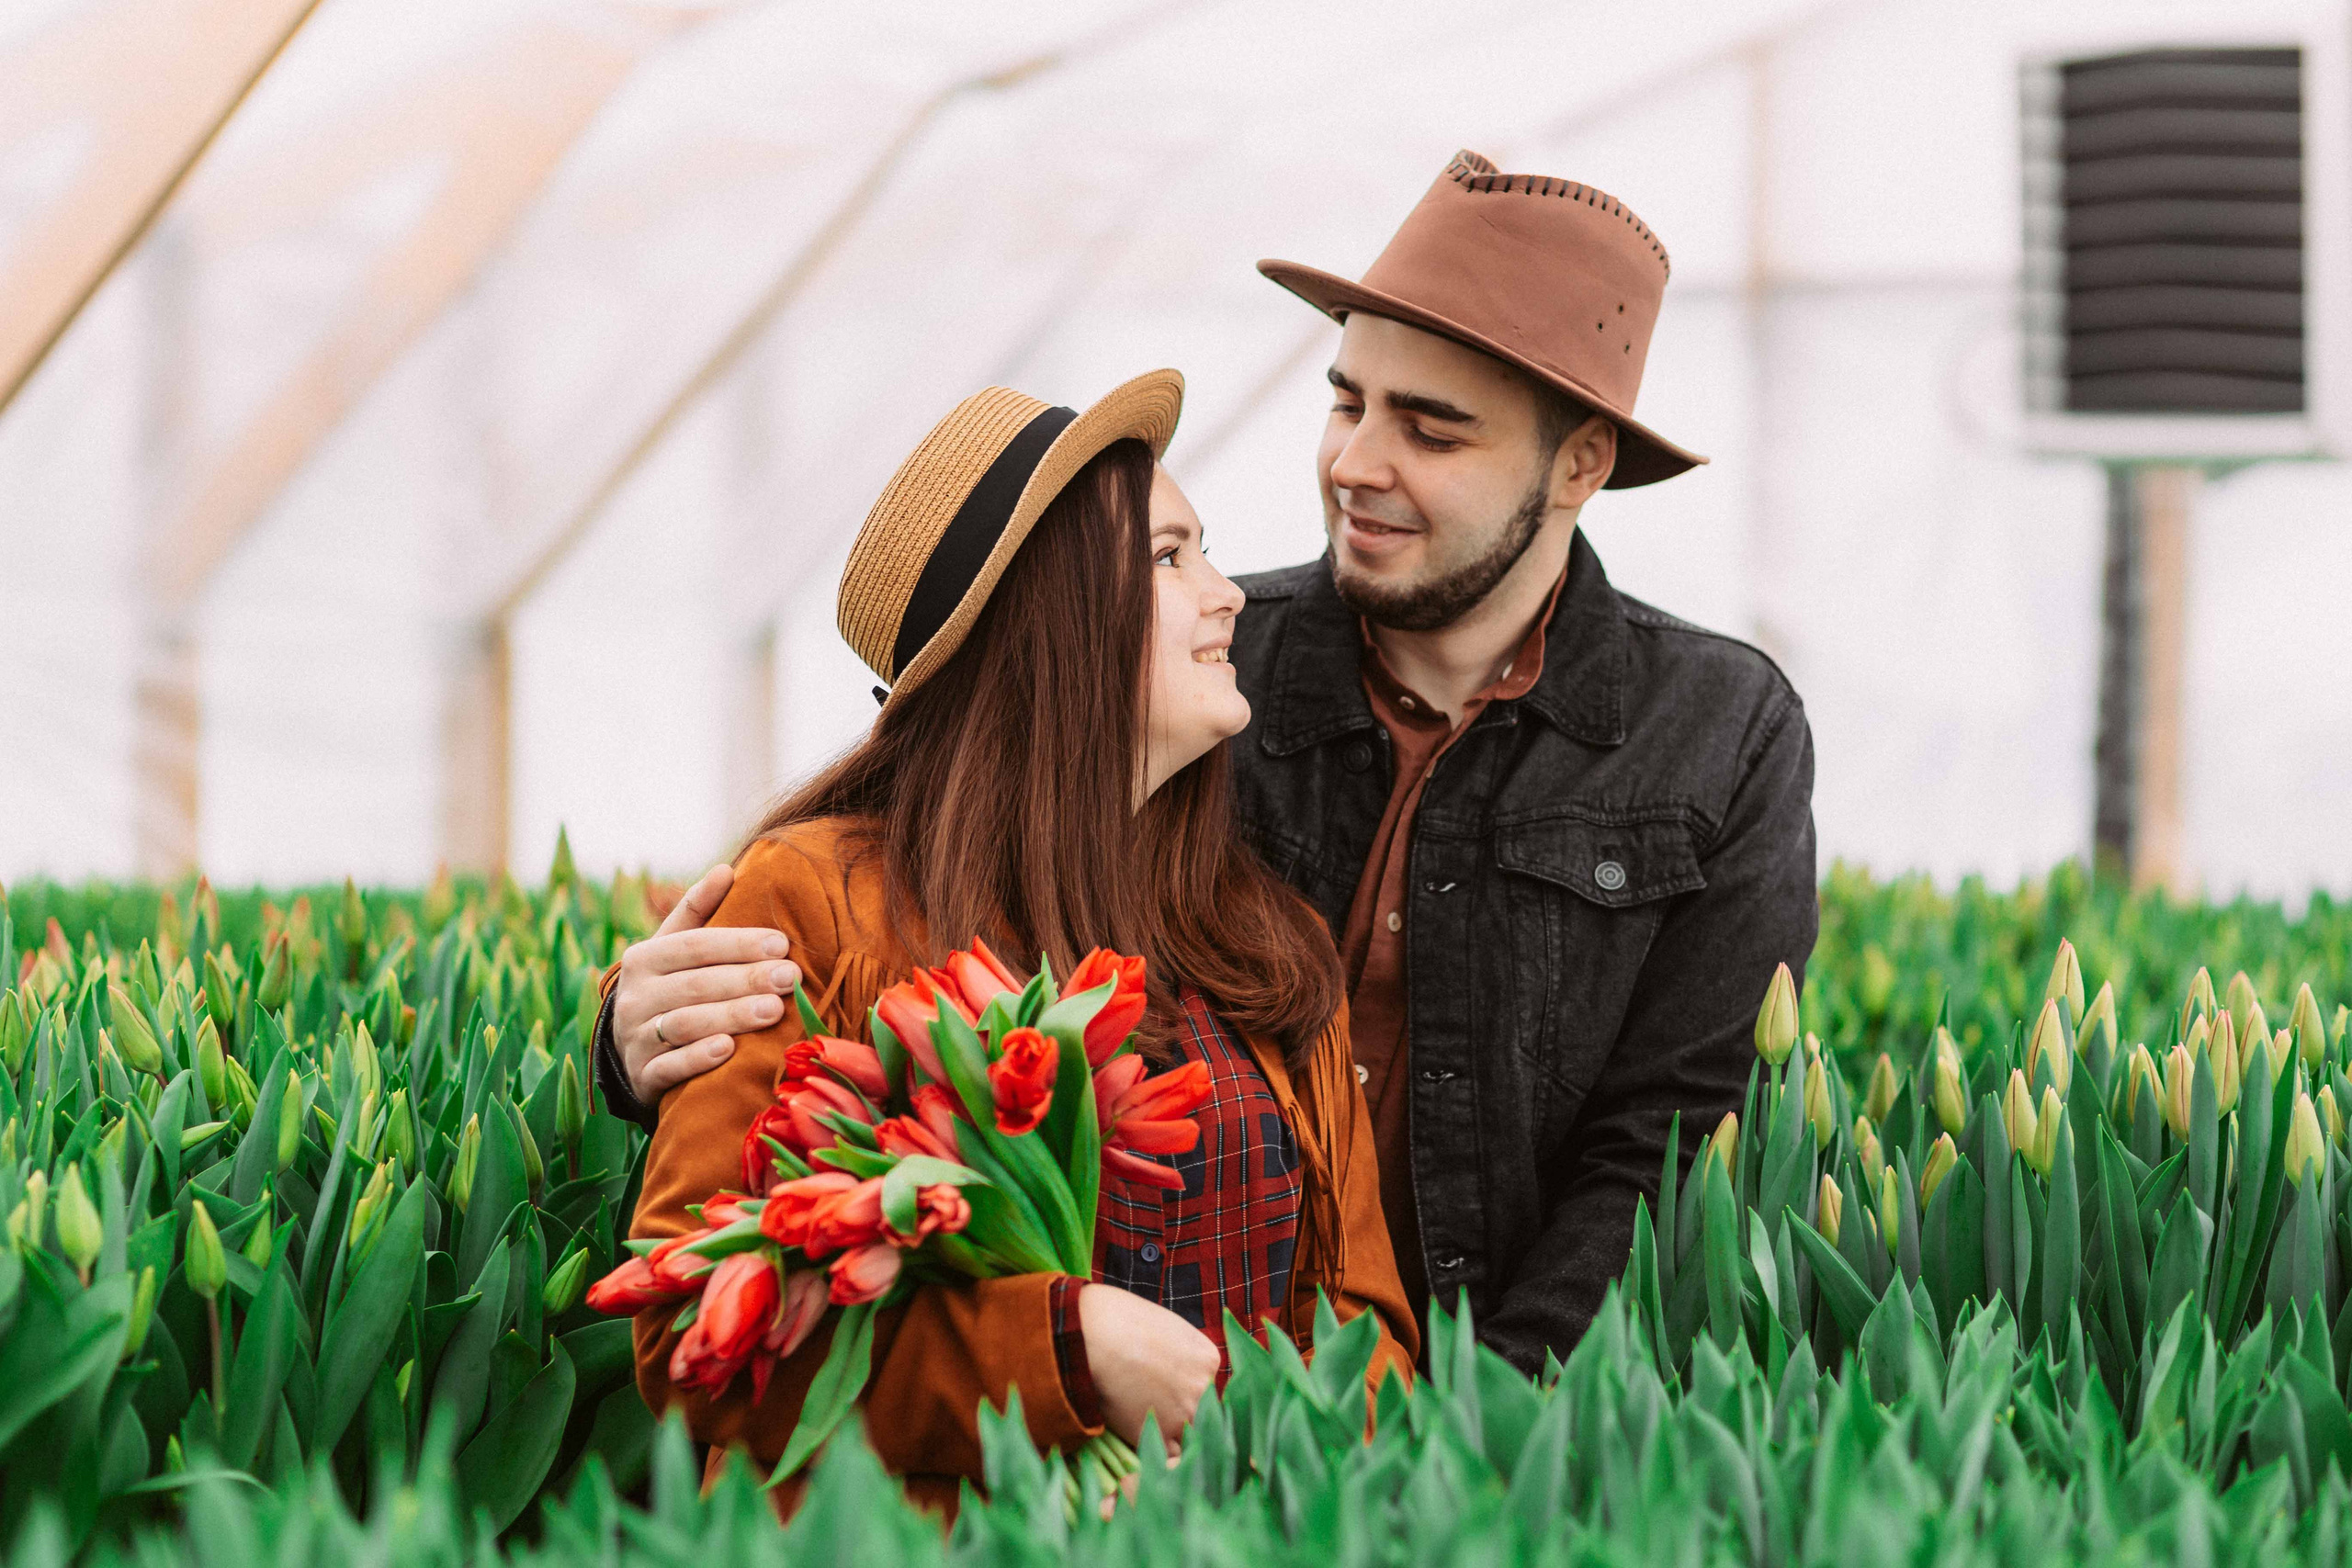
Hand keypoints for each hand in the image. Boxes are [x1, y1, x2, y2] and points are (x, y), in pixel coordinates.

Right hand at [612, 863, 801, 1104]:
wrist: (632, 1048)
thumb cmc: (667, 986)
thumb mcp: (673, 947)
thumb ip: (697, 910)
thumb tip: (726, 869)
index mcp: (644, 958)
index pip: (695, 946)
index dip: (739, 944)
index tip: (782, 943)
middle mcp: (634, 996)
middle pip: (696, 985)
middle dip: (746, 980)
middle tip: (790, 978)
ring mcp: (635, 1037)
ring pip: (686, 1024)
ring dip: (731, 1016)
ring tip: (774, 1010)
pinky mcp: (641, 1075)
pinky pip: (669, 1067)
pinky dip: (698, 1058)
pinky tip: (729, 1049)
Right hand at [1077, 1283, 1218, 1455]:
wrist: (1095, 1336)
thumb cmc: (1119, 1319)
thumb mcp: (1164, 1326)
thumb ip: (1177, 1352)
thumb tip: (1167, 1367)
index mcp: (1208, 1358)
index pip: (1206, 1386)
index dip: (1184, 1391)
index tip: (1165, 1390)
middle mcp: (1204, 1388)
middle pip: (1203, 1412)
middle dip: (1182, 1414)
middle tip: (1156, 1410)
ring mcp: (1185, 1414)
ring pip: (1190, 1437)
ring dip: (1172, 1438)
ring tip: (1149, 1431)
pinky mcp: (1161, 1436)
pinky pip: (1168, 1456)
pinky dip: (1156, 1454)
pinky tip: (1142, 1445)